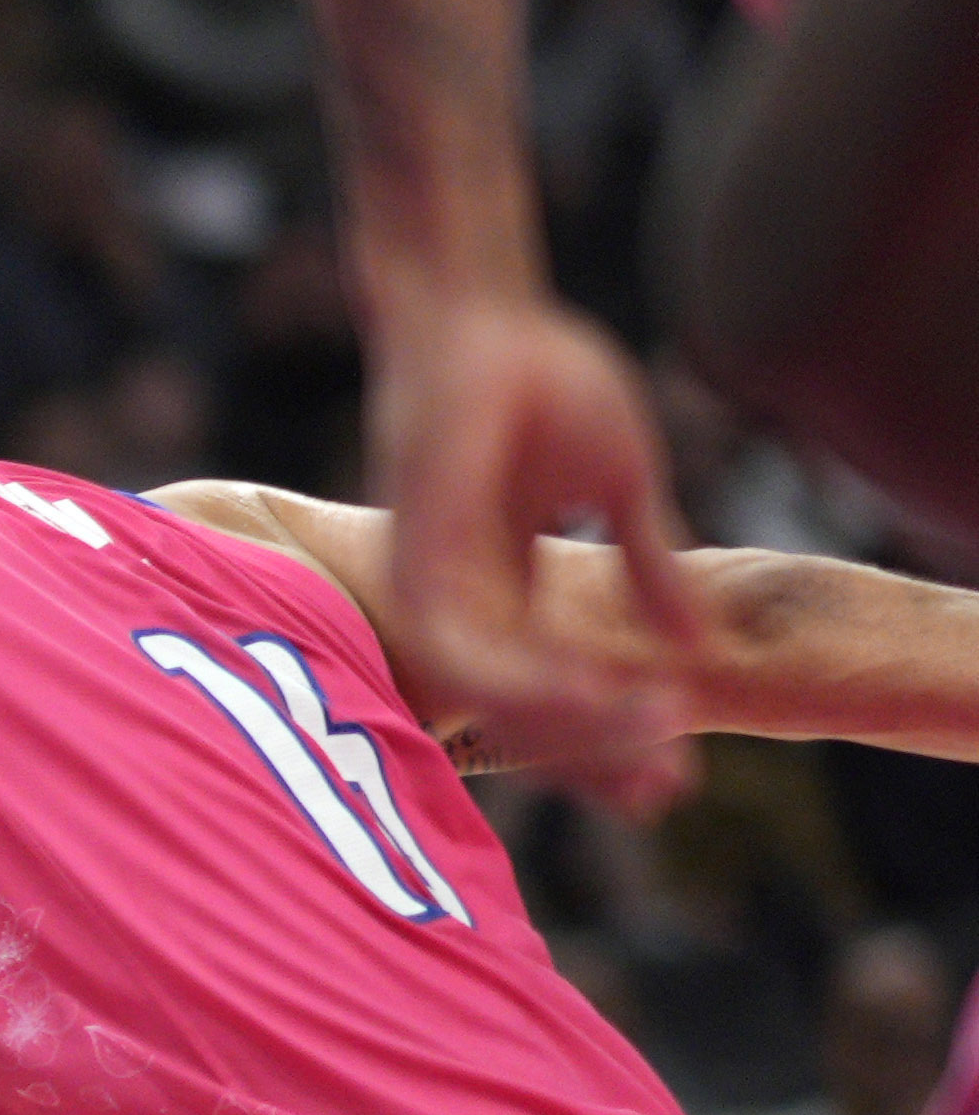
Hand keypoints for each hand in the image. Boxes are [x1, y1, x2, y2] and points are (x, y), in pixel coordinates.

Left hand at [363, 288, 710, 813]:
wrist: (479, 315)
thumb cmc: (542, 379)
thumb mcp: (624, 481)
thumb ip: (650, 562)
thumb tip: (696, 644)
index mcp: (505, 584)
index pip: (556, 684)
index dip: (611, 731)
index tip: (674, 773)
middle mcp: (463, 597)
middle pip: (524, 708)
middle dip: (593, 755)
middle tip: (662, 800)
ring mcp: (434, 581)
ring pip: (498, 692)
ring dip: (575, 723)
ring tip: (652, 744)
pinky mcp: (417, 558)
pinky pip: (467, 646)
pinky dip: (528, 676)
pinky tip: (596, 693)